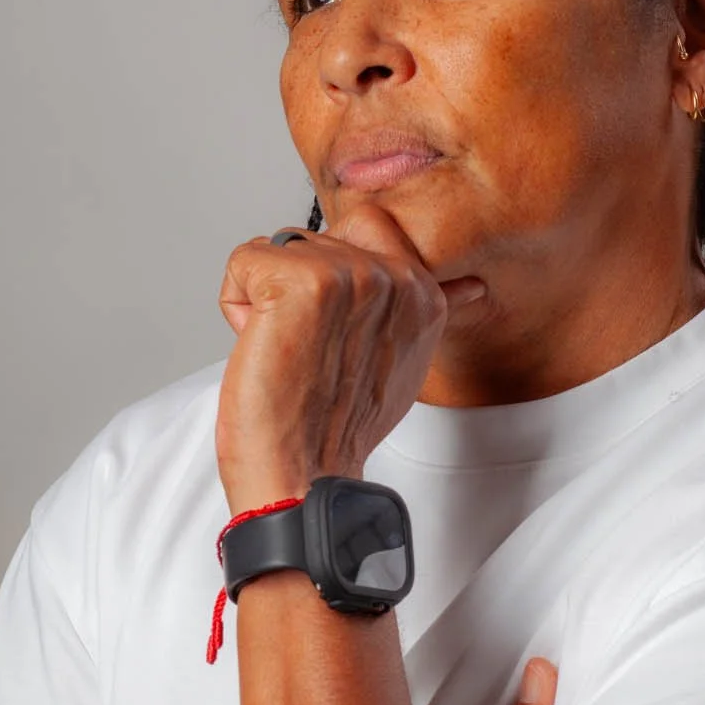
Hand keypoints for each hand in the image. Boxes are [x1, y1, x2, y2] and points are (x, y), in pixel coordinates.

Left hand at [215, 204, 484, 513]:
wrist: (302, 477)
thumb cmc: (337, 430)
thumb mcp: (403, 364)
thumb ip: (420, 314)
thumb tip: (469, 288)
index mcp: (422, 295)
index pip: (369, 228)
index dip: (333, 278)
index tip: (336, 337)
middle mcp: (394, 279)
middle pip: (317, 238)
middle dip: (297, 289)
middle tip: (311, 351)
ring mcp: (350, 276)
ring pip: (279, 250)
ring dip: (266, 300)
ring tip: (291, 352)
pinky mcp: (302, 282)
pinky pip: (243, 260)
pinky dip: (236, 306)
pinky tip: (264, 346)